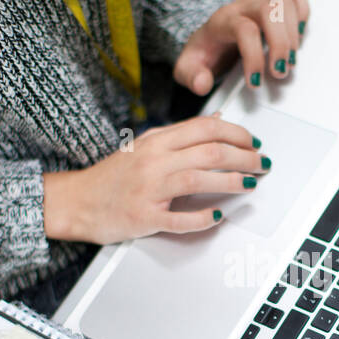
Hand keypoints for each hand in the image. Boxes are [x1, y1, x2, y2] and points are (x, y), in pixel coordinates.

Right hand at [42, 113, 268, 243]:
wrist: (76, 201)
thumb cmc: (112, 176)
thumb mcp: (146, 145)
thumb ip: (182, 133)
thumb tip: (219, 120)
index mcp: (157, 141)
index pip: (206, 128)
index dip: (237, 134)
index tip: (254, 143)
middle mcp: (154, 161)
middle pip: (210, 152)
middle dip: (244, 157)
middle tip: (262, 164)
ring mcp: (149, 190)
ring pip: (199, 179)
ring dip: (232, 182)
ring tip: (250, 184)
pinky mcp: (144, 217)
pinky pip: (179, 219)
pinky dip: (202, 218)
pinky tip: (218, 216)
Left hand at [173, 0, 310, 94]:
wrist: (209, 36)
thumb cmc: (204, 51)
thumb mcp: (187, 67)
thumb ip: (191, 76)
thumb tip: (202, 83)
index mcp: (222, 21)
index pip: (244, 29)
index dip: (254, 57)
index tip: (255, 82)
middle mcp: (244, 7)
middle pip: (270, 10)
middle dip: (280, 43)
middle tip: (280, 71)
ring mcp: (261, 3)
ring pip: (285, 3)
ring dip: (293, 34)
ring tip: (289, 60)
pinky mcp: (275, 4)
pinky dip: (304, 12)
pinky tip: (299, 34)